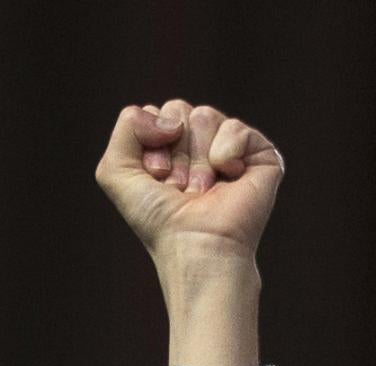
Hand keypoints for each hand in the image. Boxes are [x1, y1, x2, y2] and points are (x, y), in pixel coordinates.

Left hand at [93, 99, 284, 268]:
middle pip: (178, 110)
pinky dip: (225, 154)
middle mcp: (199, 144)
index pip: (156, 113)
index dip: (151, 147)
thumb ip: (125, 127)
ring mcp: (230, 147)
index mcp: (168, 146)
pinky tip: (228, 179)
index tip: (156, 182)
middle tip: (179, 188)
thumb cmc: (158, 219)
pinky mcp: (260, 153)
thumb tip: (171, 117)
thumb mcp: (115, 171)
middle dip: (173, 152)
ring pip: (204, 116)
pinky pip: (235, 127)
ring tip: (201, 191)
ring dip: (196, 160)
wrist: (196, 245)